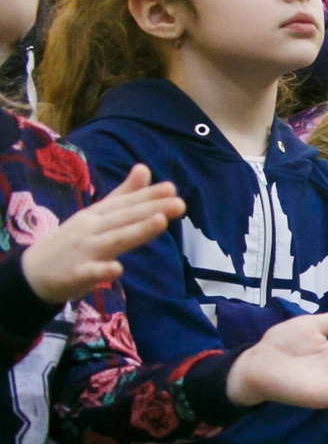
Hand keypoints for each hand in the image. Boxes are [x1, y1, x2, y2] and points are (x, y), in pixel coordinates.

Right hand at [16, 165, 182, 302]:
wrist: (32, 272)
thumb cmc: (73, 241)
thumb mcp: (96, 216)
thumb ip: (123, 195)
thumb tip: (144, 168)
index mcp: (97, 215)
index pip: (125, 204)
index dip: (148, 196)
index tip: (172, 188)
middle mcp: (91, 229)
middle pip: (124, 218)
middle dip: (151, 209)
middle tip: (179, 203)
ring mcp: (83, 251)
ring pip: (114, 240)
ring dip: (137, 231)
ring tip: (161, 222)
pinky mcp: (75, 274)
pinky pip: (90, 273)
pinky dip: (103, 271)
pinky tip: (117, 269)